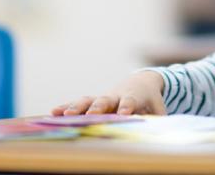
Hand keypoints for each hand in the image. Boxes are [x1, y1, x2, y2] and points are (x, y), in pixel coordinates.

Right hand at [51, 70, 166, 115]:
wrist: (140, 81)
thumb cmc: (150, 99)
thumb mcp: (158, 108)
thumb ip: (159, 119)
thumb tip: (161, 132)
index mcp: (133, 97)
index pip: (130, 102)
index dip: (127, 107)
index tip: (124, 114)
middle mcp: (115, 96)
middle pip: (105, 100)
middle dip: (98, 107)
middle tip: (92, 114)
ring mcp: (102, 98)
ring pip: (88, 101)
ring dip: (77, 107)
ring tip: (65, 115)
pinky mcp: (93, 102)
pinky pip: (78, 104)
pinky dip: (66, 107)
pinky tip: (53, 112)